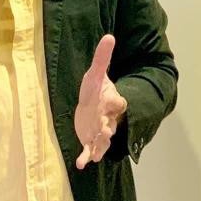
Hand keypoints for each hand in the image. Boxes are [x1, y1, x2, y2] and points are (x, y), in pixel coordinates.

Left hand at [74, 34, 127, 169]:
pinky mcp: (90, 140)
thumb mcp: (96, 73)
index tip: (118, 101)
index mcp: (111, 101)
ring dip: (100, 146)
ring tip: (95, 155)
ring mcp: (100, 131)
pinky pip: (90, 150)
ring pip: (103, 140)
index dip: (118, 102)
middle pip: (111, 123)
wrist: (92, 106)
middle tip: (107, 131)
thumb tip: (109, 35)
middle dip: (109, 128)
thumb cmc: (95, 90)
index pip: (119, 103)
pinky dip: (86, 157)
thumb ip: (102, 57)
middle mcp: (108, 117)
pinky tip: (81, 164)